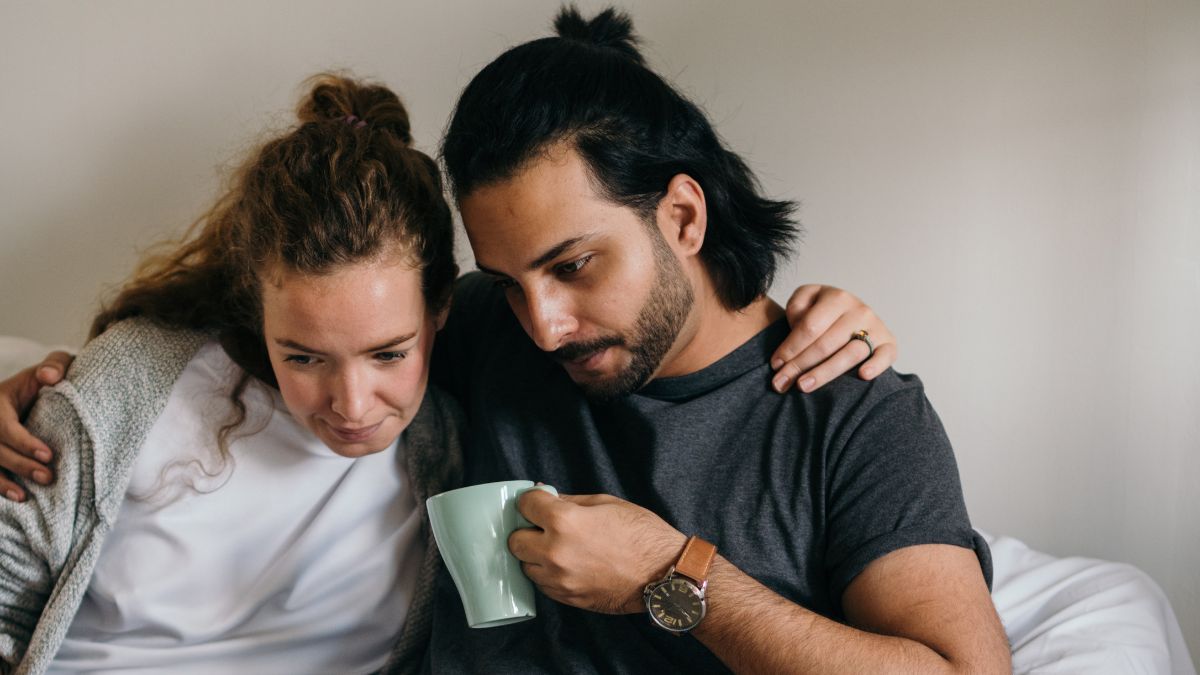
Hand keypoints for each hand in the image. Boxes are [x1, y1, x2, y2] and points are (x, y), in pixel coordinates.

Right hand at [0, 351, 72, 500]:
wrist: (33, 391)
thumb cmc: (45, 380)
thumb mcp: (51, 366)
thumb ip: (54, 365)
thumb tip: (50, 376)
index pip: (4, 426)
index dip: (24, 442)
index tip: (48, 454)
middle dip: (20, 464)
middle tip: (47, 477)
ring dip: (2, 482)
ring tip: (24, 497)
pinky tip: (13, 498)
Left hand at [509, 490, 686, 614]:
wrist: (664, 575)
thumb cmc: (641, 534)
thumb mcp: (606, 503)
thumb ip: (570, 499)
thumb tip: (546, 494)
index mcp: (564, 522)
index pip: (525, 505)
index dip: (533, 501)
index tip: (540, 502)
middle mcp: (554, 552)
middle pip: (515, 540)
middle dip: (528, 531)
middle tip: (545, 528)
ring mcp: (559, 579)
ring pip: (526, 566)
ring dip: (536, 555)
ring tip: (559, 549)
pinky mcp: (567, 598)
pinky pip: (542, 584)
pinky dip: (548, 574)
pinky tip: (568, 565)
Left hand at [770, 285, 896, 392]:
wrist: (852, 315)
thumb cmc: (822, 312)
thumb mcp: (806, 299)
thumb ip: (797, 306)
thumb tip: (796, 326)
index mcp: (836, 298)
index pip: (810, 327)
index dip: (790, 347)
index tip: (775, 364)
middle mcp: (859, 310)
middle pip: (826, 344)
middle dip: (799, 365)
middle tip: (781, 383)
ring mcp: (876, 327)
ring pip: (850, 353)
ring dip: (825, 372)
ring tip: (803, 386)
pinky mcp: (889, 344)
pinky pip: (885, 356)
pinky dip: (876, 365)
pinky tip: (862, 376)